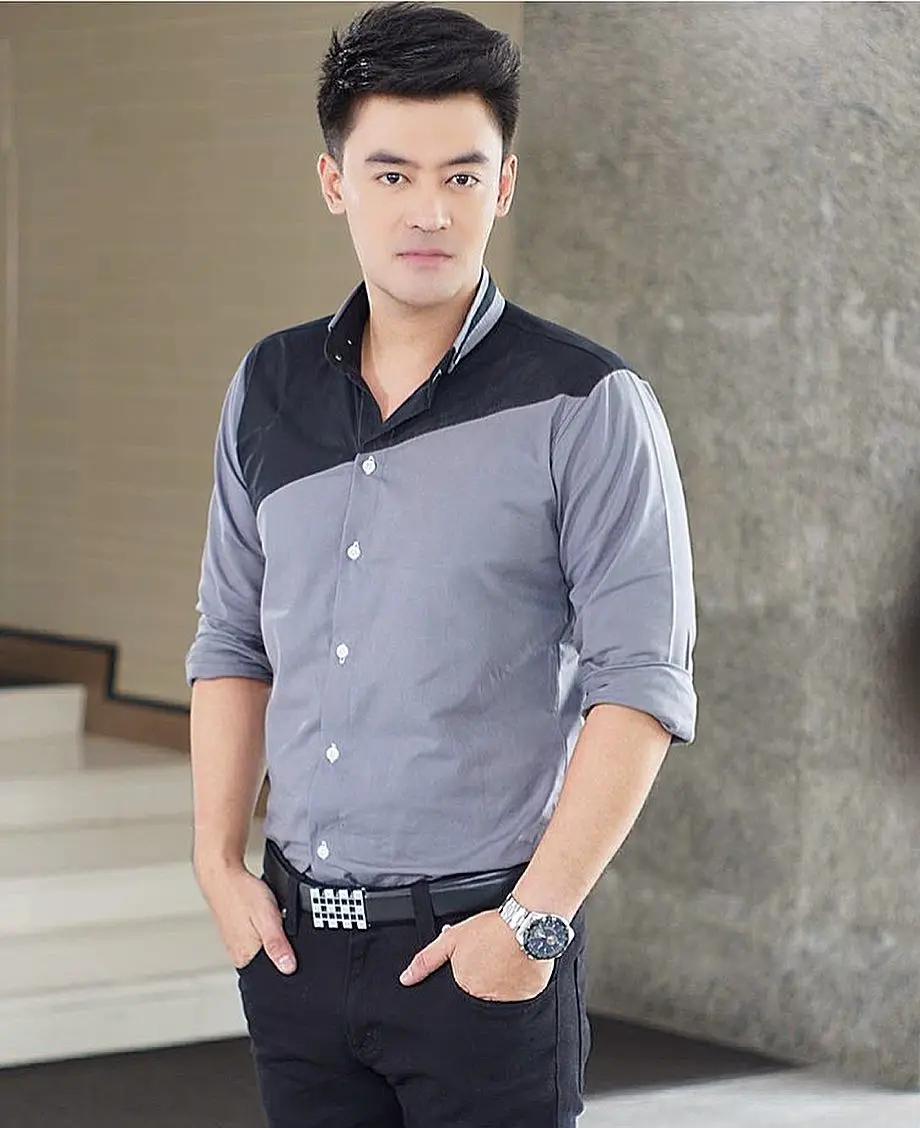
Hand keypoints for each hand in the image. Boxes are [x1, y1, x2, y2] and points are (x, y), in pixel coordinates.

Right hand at [195, 862, 296, 974]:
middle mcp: (238, 953)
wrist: (223, 875)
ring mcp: (235, 943)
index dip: (285, 961)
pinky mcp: (235, 933)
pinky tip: (262, 916)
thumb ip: (278, 945)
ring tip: (270, 917)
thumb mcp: (268, 918)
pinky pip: (255, 937)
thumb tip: (288, 968)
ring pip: (262, 947)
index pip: (271, 974)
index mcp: (246, 956)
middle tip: (278, 923)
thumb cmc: (242, 893)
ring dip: (271, 936)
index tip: (289, 945)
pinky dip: (263, 929)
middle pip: (268, 961)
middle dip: (279, 946)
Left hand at [399, 909, 553, 1001]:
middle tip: (492, 961)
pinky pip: (522, 998)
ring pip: (501, 999)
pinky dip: (521, 986)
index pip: (461, 995)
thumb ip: (426, 960)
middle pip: (480, 997)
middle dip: (484, 983)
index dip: (467, 980)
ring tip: (506, 961)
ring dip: (502, 985)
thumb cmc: (491, 929)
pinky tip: (520, 967)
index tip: (476, 967)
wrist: (527, 924)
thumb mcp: (452, 939)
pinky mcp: (529, 998)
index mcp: (466, 988)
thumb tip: (406, 978)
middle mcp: (486, 1001)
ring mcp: (509, 1002)